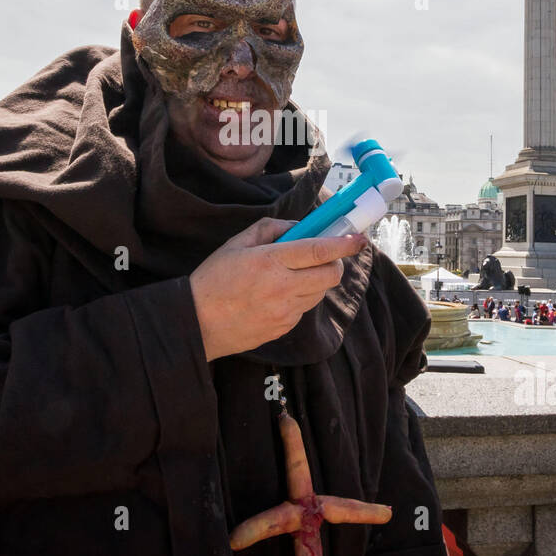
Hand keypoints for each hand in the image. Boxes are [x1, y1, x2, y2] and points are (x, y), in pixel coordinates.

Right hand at [190, 217, 366, 361]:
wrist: (197, 323)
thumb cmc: (213, 279)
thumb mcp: (236, 243)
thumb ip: (270, 228)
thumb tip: (298, 227)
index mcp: (270, 261)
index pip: (319, 251)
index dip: (344, 244)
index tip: (358, 239)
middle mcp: (282, 287)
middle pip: (330, 276)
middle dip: (334, 264)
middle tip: (323, 257)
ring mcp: (285, 311)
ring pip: (319, 293)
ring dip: (316, 282)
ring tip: (292, 276)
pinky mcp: (283, 328)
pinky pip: (304, 310)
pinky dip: (300, 298)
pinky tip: (277, 295)